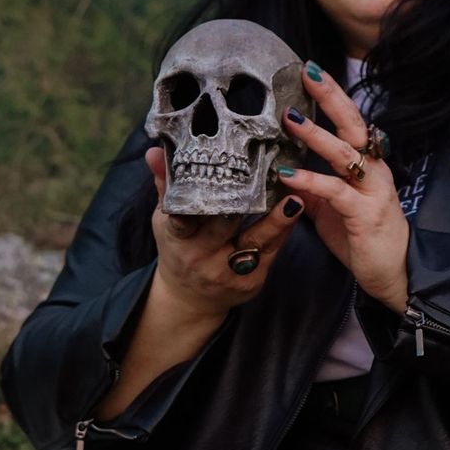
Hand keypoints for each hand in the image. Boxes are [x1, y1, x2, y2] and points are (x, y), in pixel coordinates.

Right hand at [145, 145, 303, 320]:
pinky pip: (270, 252)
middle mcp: (201, 257)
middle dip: (243, 203)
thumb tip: (154, 151)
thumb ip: (166, 185)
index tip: (213, 183)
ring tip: (294, 199)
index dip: (198, 203)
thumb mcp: (165, 220)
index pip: (183, 219)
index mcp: (178, 238)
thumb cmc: (179, 249)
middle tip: (265, 175)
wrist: (190, 299)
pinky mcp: (251, 282)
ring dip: (276, 220)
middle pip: (224, 226)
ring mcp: (227, 272)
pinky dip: (283, 230)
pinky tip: (295, 209)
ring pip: (255, 241)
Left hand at [275, 66, 409, 314]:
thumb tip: (282, 171)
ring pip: (345, 153)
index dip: (332, 96)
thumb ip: (311, 187)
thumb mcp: (330, 208)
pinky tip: (287, 174)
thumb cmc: (363, 237)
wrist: (392, 274)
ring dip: (316, 134)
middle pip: (354, 124)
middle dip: (331, 96)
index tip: (309, 72)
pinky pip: (336, 191)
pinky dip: (310, 180)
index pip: (350, 121)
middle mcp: (374, 170)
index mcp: (368, 164)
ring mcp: (373, 190)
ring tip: (289, 118)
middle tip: (308, 72)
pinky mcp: (365, 214)